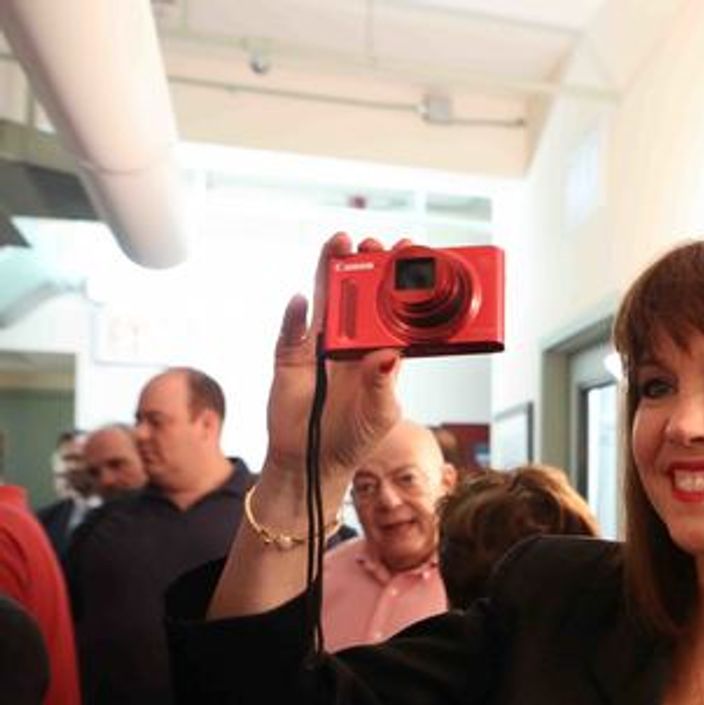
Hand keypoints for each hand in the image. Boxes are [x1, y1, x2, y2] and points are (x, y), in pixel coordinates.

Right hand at [263, 234, 404, 482]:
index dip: (401, 283)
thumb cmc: (354, 436)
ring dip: (330, 271)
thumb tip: (389, 355)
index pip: (394, 310)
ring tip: (339, 243)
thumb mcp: (381, 413)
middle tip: (373, 244)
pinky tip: (303, 300)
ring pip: (326, 300)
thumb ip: (384, 384)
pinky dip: (296, 315)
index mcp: (381, 352)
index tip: (410, 256)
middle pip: (359, 295)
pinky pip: (292, 330)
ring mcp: (320, 345)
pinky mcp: (292, 355)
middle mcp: (352, 342)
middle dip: (366, 266)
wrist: (312, 460)